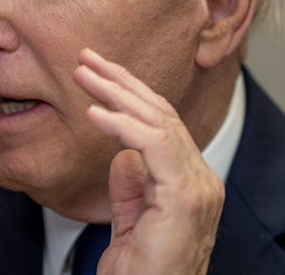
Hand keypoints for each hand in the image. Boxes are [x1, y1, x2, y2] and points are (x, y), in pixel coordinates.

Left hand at [74, 49, 223, 274]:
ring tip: (84, 76)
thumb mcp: (132, 224)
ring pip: (159, 121)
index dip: (128, 95)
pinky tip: (94, 113)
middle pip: (161, 114)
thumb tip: (122, 155)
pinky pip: (154, 145)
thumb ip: (131, 189)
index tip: (95, 75)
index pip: (161, 124)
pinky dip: (122, 124)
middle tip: (85, 59)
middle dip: (120, 81)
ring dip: (117, 93)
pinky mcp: (186, 197)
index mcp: (189, 182)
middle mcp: (200, 180)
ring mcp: (198, 188)